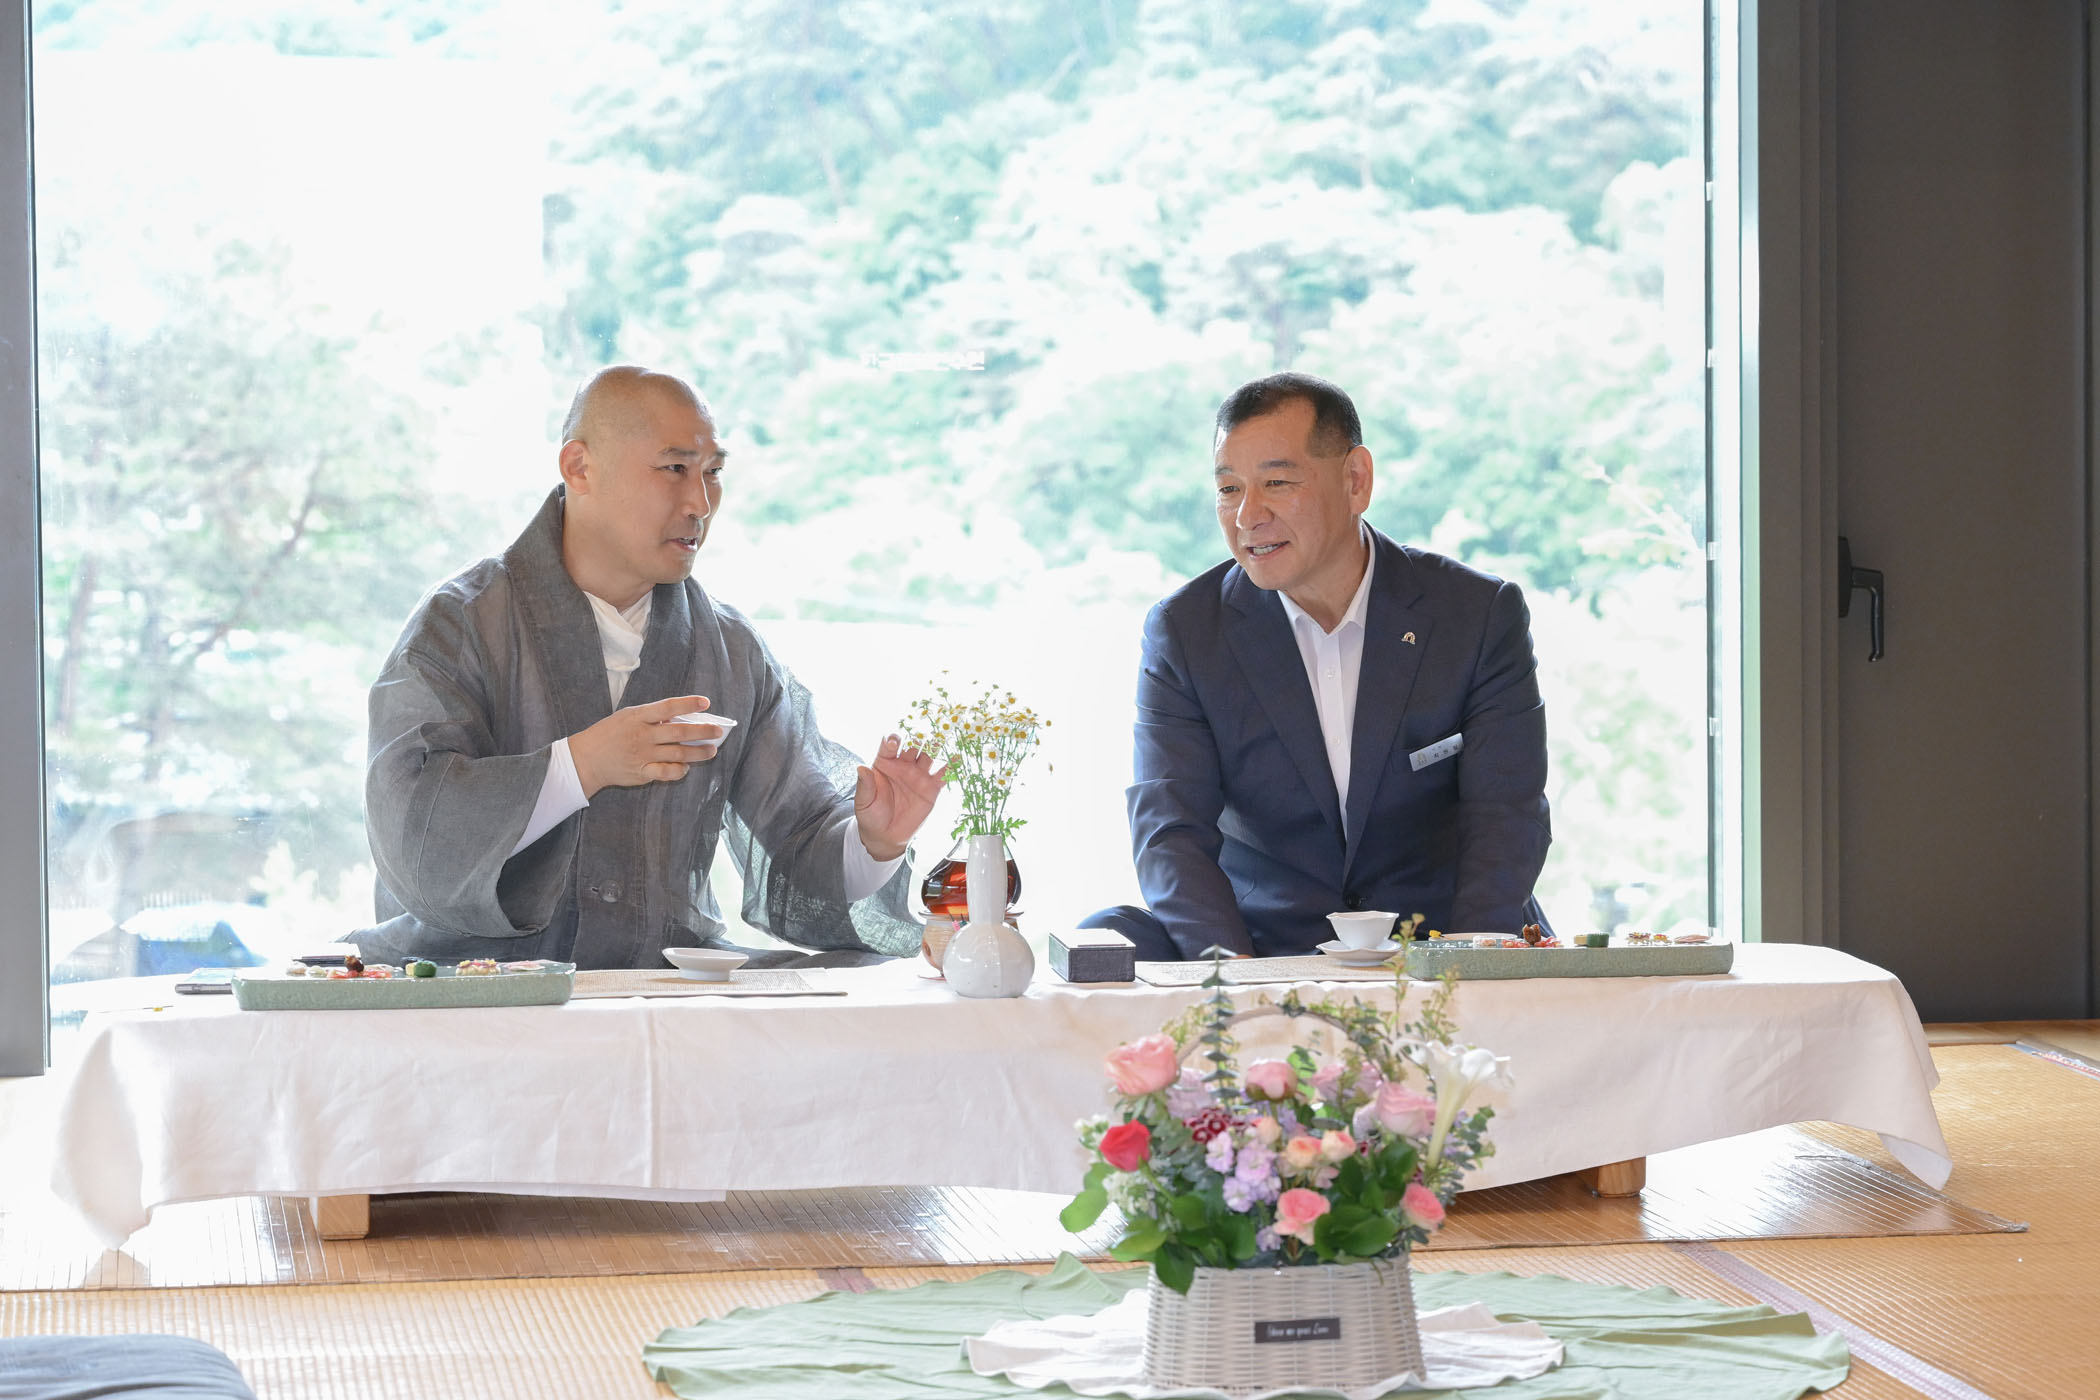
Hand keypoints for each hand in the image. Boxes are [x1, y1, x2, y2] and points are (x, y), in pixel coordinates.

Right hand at [570, 694, 721, 798]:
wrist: (586, 759)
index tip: (706, 703)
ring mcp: (643, 755)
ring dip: (698, 752)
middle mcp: (643, 735)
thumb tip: (679, 716)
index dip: (688, 704)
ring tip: (711, 750)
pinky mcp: (642, 772)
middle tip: (719, 731)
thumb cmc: (609, 734)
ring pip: (678, 754)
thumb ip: (651, 717)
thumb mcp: (627, 717)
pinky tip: (686, 768)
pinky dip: (680, 771)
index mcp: (638, 717)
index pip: (668, 707)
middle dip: (702, 731)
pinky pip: (667, 772)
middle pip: (679, 732)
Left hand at [853, 734, 945, 861]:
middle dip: (918, 739)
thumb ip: (864, 784)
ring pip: (928, 756)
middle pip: (912, 746)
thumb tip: (861, 768)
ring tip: (941, 739)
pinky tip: (956, 758)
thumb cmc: (871, 814)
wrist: (885, 834)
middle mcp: (903, 765)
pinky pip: (942, 775)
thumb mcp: (864, 800)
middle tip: (922, 735)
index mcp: (884, 763)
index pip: (890, 746)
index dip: (893, 741)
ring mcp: (918, 775)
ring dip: (935, 747)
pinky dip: (950, 766)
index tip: (895, 742)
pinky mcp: (931, 788)